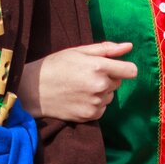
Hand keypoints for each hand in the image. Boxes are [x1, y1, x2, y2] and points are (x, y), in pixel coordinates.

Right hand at [16, 41, 136, 122]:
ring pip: (110, 96)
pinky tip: (79, 98)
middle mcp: (100, 86)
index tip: (116, 68)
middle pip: (118, 83)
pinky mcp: (90, 116)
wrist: (34, 90)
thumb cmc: (55, 66)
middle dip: (108, 78)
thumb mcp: (79, 51)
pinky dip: (94, 104)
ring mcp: (95, 103)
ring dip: (101, 92)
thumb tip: (129, 47)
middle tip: (86, 75)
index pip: (130, 71)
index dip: (124, 68)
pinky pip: (102, 108)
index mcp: (98, 67)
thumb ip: (106, 49)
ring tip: (80, 87)